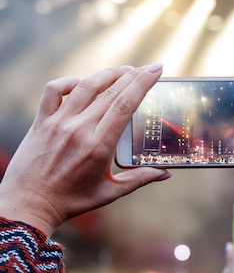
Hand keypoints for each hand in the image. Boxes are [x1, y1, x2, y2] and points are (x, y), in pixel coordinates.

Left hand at [0, 64, 169, 235]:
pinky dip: (68, 81)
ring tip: (123, 71)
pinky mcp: (41, 121)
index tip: (156, 70)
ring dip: (107, 74)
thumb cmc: (71, 201)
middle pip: (110, 92)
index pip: (125, 105)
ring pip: (85, 86)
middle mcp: (78, 130)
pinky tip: (82, 83)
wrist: (28, 205)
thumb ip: (139, 179)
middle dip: (132, 75)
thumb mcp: (109, 193)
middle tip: (147, 68)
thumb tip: (165, 173)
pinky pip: (54, 90)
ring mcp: (57, 123)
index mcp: (99, 146)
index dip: (143, 83)